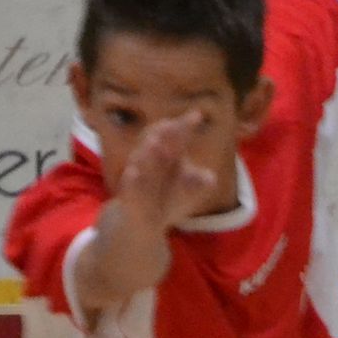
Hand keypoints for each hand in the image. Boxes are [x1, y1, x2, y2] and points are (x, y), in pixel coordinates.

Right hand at [117, 113, 217, 229]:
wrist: (142, 223)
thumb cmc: (167, 199)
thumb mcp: (186, 191)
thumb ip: (197, 182)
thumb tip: (210, 178)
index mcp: (167, 155)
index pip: (177, 136)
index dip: (185, 125)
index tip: (197, 115)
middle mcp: (150, 160)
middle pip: (156, 141)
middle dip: (163, 132)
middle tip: (172, 124)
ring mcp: (137, 174)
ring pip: (140, 159)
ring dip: (147, 151)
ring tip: (155, 142)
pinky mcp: (127, 193)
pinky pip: (128, 184)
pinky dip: (131, 179)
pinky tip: (133, 172)